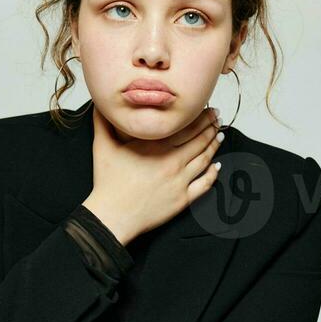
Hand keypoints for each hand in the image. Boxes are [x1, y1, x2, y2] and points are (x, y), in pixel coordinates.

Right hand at [83, 105, 223, 244]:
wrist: (113, 215)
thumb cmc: (107, 183)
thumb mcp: (102, 147)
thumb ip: (103, 123)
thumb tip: (101, 105)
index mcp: (155, 145)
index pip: (186, 125)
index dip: (200, 116)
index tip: (207, 109)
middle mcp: (171, 161)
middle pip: (199, 140)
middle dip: (211, 126)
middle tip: (217, 118)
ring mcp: (179, 180)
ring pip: (204, 158)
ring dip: (214, 145)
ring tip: (219, 135)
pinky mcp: (182, 199)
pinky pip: (205, 184)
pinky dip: (213, 173)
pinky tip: (216, 166)